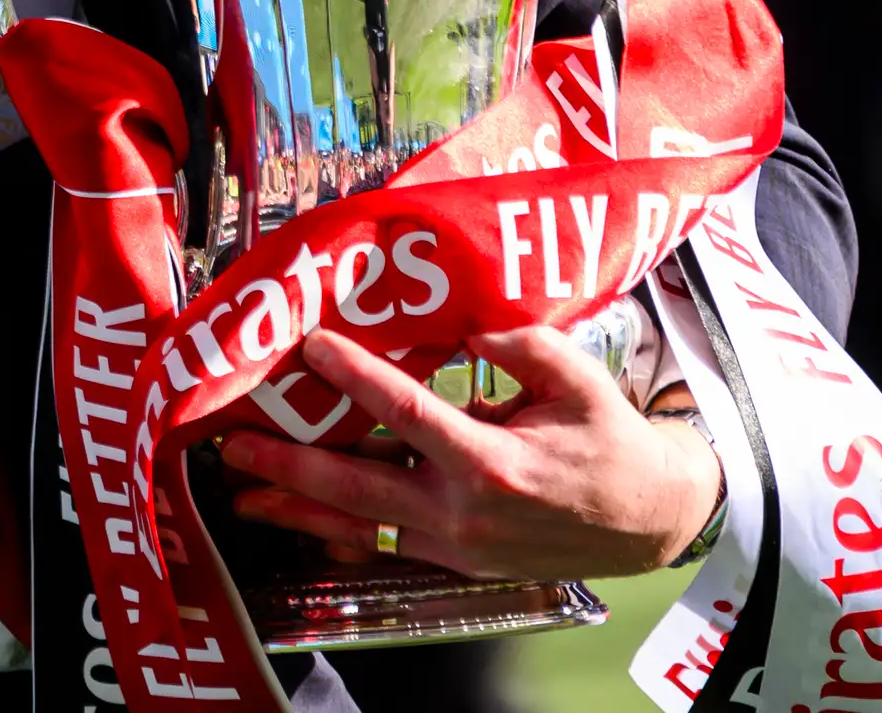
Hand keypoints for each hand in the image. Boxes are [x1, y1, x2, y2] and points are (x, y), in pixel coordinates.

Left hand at [219, 328, 722, 583]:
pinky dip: (338, 535)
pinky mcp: (455, 563)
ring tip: (243, 495)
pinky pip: (385, 545)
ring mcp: (456, 546)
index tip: (311, 345)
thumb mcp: (574, 376)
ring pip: (361, 526)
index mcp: (492, 461)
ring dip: (298, 510)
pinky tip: (297, 521)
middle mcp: (464, 511)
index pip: (406, 413)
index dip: (355, 377)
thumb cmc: (609, 439)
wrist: (646, 520)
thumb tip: (459, 318)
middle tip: (235, 445)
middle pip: (358, 486)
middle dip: (290, 464)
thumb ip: (516, 343)